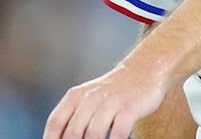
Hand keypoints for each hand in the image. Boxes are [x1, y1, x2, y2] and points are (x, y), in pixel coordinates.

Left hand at [42, 62, 167, 138]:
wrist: (144, 69)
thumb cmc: (113, 92)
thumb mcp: (89, 98)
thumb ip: (74, 117)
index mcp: (76, 96)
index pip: (56, 122)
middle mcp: (91, 97)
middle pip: (73, 132)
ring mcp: (111, 102)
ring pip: (94, 134)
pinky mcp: (130, 107)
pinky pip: (118, 132)